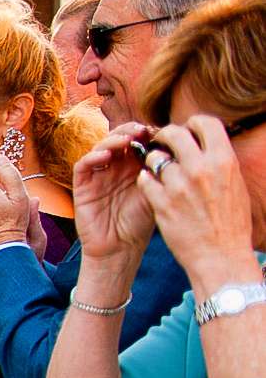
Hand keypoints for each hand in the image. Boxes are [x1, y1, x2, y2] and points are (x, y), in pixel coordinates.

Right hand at [71, 124, 159, 263]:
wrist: (120, 248)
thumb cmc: (141, 224)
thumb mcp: (157, 192)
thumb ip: (160, 171)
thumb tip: (172, 145)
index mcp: (135, 167)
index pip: (138, 140)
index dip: (146, 132)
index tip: (159, 131)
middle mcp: (116, 168)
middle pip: (119, 138)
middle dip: (130, 130)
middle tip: (141, 130)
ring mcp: (98, 175)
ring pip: (101, 147)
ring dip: (112, 139)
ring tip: (126, 140)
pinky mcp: (82, 186)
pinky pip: (83, 165)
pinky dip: (93, 156)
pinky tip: (106, 156)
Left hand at [134, 115, 259, 291]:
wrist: (220, 255)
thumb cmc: (231, 222)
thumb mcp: (233, 184)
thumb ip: (218, 162)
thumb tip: (207, 146)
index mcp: (224, 160)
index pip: (204, 122)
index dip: (192, 123)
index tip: (186, 130)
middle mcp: (200, 168)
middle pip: (174, 133)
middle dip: (165, 135)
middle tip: (162, 143)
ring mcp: (178, 185)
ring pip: (154, 158)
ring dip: (153, 161)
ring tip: (158, 170)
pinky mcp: (160, 203)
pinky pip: (145, 180)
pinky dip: (146, 180)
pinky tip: (150, 185)